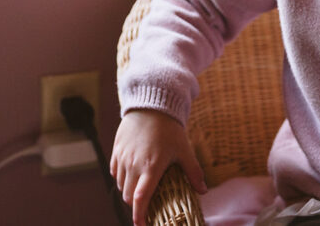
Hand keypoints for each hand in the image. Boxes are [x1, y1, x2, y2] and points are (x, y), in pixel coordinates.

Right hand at [110, 109, 207, 225]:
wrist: (150, 105)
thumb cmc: (169, 129)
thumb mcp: (184, 150)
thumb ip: (193, 172)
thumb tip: (204, 191)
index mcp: (151, 167)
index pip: (141, 199)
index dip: (140, 215)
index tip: (142, 225)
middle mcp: (133, 165)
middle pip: (129, 196)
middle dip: (137, 205)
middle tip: (147, 205)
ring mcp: (123, 158)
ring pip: (121, 185)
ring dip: (129, 191)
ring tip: (141, 188)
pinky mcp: (116, 151)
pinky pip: (115, 172)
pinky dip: (122, 178)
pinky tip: (132, 174)